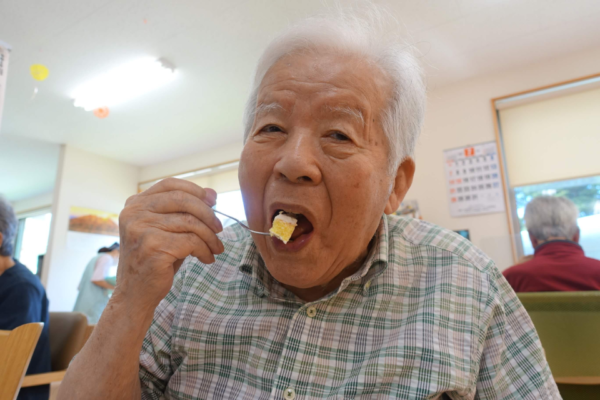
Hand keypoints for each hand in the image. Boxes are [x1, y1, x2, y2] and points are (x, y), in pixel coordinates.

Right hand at [114, 178, 223, 310]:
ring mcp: (141, 229)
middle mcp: (135, 213)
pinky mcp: (152, 246)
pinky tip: (207, 259)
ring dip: (210, 237)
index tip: (213, 201)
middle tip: (219, 229)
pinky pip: (191, 241)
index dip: (195, 190)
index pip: (170, 185)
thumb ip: (184, 211)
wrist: (135, 294)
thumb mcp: (168, 230)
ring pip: (190, 223)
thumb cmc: (155, 260)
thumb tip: (212, 193)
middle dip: (208, 214)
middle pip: (182, 200)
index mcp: (135, 204)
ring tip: (216, 248)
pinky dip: (205, 250)